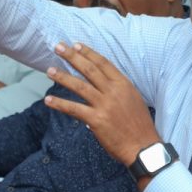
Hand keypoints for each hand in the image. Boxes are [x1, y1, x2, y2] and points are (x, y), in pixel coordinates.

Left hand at [42, 43, 159, 166]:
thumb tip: (104, 83)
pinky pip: (74, 109)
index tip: (76, 45)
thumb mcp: (134, 99)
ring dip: (63, 77)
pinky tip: (48, 100)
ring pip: (80, 86)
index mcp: (124, 84)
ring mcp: (104, 105)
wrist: (143, 146)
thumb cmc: (139, 125)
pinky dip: (60, 104)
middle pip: (89, 70)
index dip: (88, 53)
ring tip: (50, 70)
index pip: (103, 63)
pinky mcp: (96, 120)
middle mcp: (113, 91)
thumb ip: (119, 89)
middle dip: (72, 57)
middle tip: (58, 47)